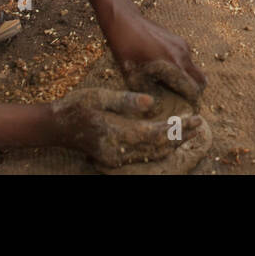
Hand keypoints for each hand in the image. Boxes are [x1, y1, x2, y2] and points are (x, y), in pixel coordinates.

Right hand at [51, 88, 204, 169]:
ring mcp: (115, 158)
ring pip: (152, 155)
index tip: (196, 120)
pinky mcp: (113, 159)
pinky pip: (142, 157)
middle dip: (180, 137)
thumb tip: (152, 103)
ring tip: (189, 133)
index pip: (156, 133)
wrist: (56, 126)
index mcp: (117, 131)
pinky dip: (158, 149)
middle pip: (157, 147)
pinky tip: (168, 141)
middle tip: (199, 126)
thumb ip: (126, 101)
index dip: (178, 129)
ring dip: (171, 145)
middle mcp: (118, 149)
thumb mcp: (100, 96)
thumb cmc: (78, 105)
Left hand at [106, 13, 206, 102]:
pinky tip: (163, 70)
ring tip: (167, 85)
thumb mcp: (133, 76)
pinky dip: (181, 68)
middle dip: (193, 92)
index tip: (184, 110)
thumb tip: (156, 108)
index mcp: (174, 64)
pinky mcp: (179, 40)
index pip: (193, 89)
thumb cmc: (125, 48)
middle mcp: (183, 54)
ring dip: (186, 79)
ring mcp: (183, 45)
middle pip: (200, 79)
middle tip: (180, 100)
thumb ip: (148, 92)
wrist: (124, 20)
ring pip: (193, 69)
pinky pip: (186, 59)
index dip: (191, 102)